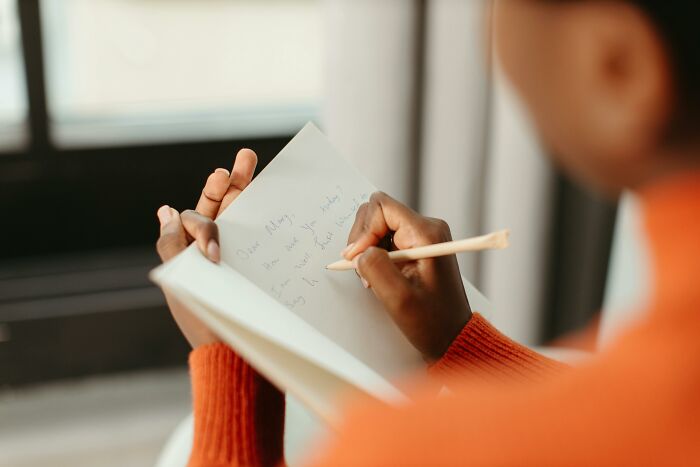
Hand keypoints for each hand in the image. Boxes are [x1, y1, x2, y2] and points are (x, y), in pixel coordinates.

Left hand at [156, 149, 257, 347]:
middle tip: (244, 158)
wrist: (236, 356)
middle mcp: (214, 250)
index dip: (203, 225)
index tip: (213, 255)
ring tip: (249, 160)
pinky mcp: (257, 266)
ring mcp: (238, 256)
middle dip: (229, 181)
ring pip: (240, 213)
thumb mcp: (180, 282)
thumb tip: (165, 209)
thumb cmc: (205, 323)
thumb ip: (171, 245)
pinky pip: (259, 234)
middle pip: (220, 206)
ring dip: (244, 186)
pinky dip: (264, 212)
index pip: (196, 218)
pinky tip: (272, 194)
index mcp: (190, 252)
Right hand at [344, 192, 471, 361]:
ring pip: (377, 226)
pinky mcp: (415, 246)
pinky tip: (379, 277)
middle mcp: (426, 228)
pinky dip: (374, 256)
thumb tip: (358, 251)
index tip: (357, 258)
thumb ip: (375, 268)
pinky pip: (384, 239)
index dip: (363, 231)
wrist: (451, 337)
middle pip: (377, 213)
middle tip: (363, 270)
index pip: (381, 207)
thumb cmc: (433, 322)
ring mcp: (421, 236)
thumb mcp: (399, 298)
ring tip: (372, 277)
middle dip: (362, 240)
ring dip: (367, 250)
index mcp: (426, 233)